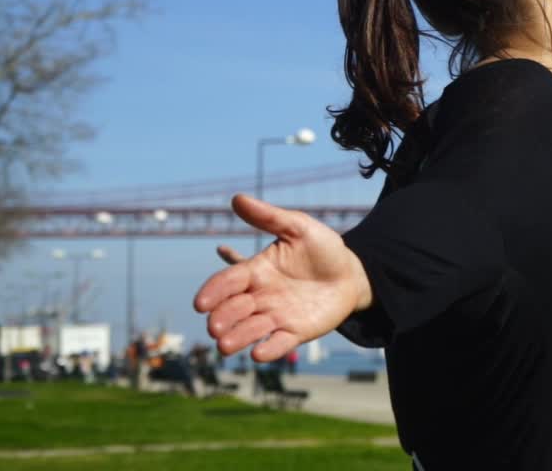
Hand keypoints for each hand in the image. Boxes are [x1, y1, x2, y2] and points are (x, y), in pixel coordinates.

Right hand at [193, 194, 373, 361]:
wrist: (351, 273)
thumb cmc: (322, 248)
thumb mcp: (298, 227)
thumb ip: (269, 217)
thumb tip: (236, 198)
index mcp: (255, 270)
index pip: (227, 282)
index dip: (213, 292)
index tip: (201, 303)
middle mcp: (260, 296)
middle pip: (233, 309)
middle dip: (221, 318)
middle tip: (214, 327)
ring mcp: (276, 316)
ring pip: (250, 330)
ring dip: (237, 338)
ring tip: (225, 345)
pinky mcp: (295, 332)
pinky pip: (278, 343)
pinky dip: (267, 349)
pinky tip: (258, 354)